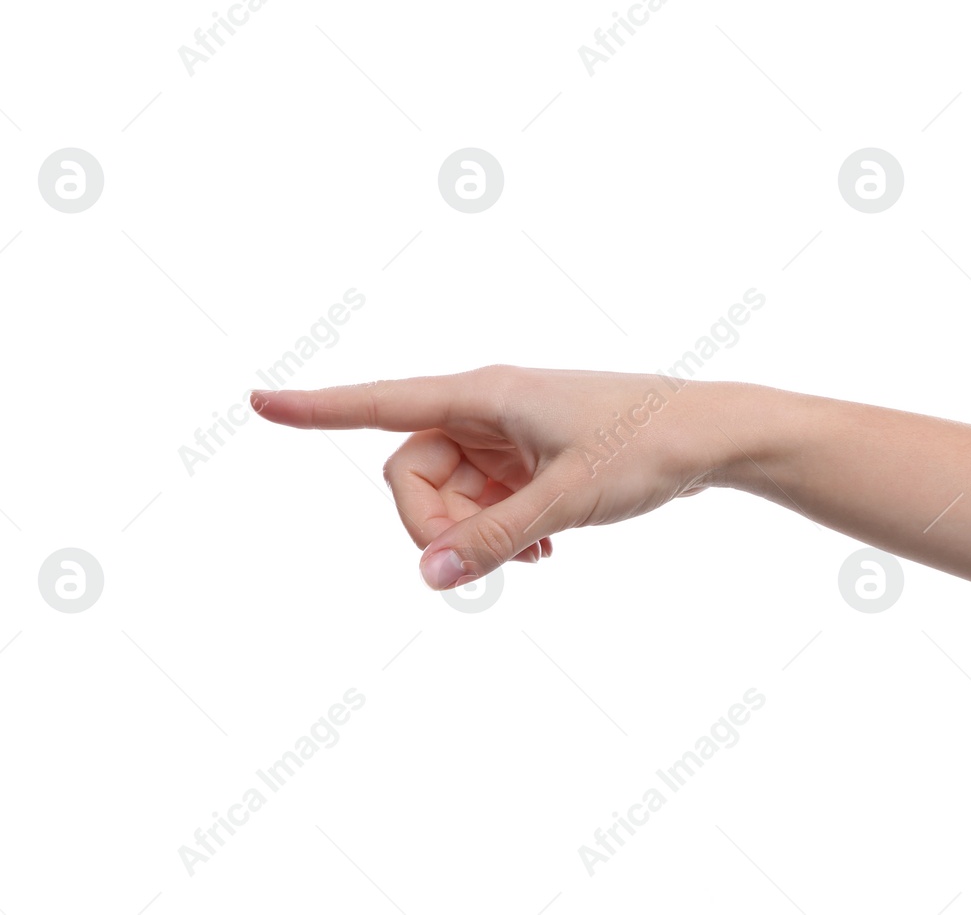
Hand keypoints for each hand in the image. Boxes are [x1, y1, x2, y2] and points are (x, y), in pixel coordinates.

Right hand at [250, 366, 734, 588]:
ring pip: (449, 494)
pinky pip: (483, 500)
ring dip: (475, 533)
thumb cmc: (644, 446)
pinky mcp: (528, 456)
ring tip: (537, 549)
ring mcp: (506, 434)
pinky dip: (499, 529)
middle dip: (434, 523)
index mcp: (482, 394)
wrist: (711, 435)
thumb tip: (426, 576)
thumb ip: (492, 539)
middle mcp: (484, 408)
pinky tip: (545, 548)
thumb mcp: (565, 500)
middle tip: (487, 557)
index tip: (259, 402)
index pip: (380, 401)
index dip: (316, 408)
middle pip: (410, 472)